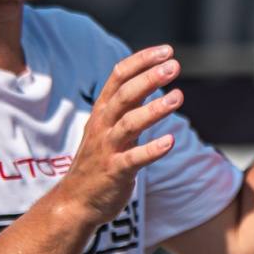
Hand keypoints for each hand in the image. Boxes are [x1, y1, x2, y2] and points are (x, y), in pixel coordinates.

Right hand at [58, 47, 180, 224]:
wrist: (75, 202)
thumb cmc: (98, 161)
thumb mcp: (108, 128)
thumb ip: (128, 106)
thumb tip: (153, 79)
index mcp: (102, 112)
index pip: (118, 76)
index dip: (141, 61)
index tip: (167, 51)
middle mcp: (102, 126)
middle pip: (124, 95)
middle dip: (149, 78)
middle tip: (173, 65)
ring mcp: (107, 149)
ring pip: (129, 124)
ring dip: (154, 109)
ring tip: (178, 97)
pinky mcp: (114, 172)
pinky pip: (134, 160)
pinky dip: (152, 150)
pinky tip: (170, 142)